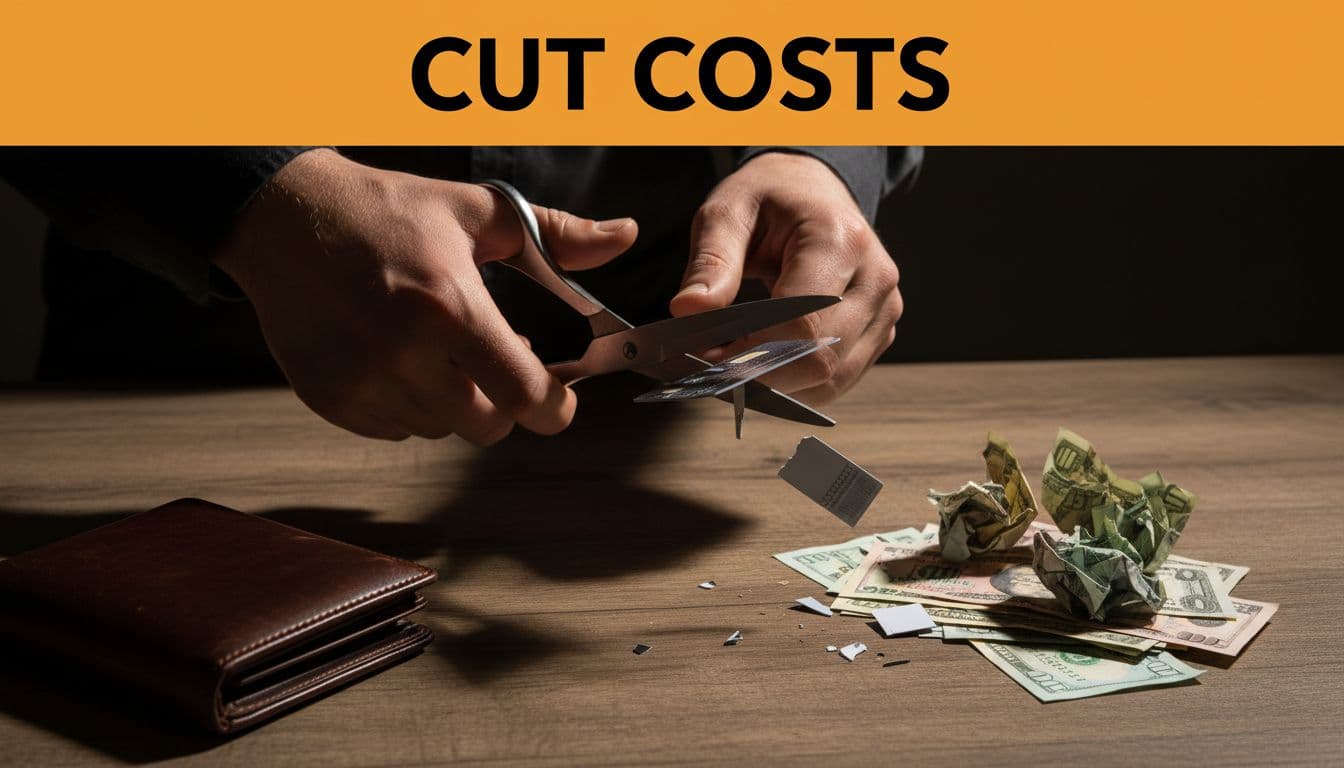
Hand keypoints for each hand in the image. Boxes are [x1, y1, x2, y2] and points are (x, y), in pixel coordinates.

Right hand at [214, 149, 637, 442]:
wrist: (283, 219)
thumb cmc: (387, 210)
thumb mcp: (477, 212)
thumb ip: (558, 234)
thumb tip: (624, 236)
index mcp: (449, 306)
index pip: (524, 396)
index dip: (554, 408)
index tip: (558, 398)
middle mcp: (404, 353)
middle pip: (488, 425)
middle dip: (502, 399)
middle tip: (491, 354)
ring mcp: (363, 382)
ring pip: (442, 428)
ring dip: (454, 400)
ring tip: (440, 347)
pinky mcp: (331, 399)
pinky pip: (396, 430)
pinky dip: (410, 405)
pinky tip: (398, 357)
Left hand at [669, 152, 902, 404]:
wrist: (813, 191)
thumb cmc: (770, 199)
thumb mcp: (728, 211)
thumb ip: (711, 262)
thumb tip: (688, 311)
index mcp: (839, 241)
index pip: (801, 323)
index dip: (750, 351)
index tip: (707, 353)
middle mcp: (874, 278)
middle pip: (819, 360)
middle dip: (760, 372)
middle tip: (715, 361)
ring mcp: (884, 308)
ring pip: (830, 380)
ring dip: (777, 383)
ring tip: (738, 358)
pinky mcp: (880, 331)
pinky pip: (838, 380)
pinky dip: (797, 383)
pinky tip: (766, 360)